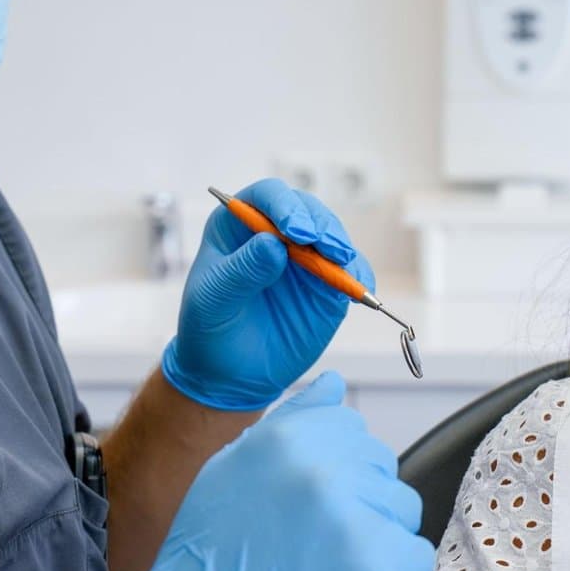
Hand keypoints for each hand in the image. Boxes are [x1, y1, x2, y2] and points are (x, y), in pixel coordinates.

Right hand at [108, 373, 433, 570]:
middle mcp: (324, 470)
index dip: (338, 463)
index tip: (315, 494)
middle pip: (380, 466)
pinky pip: (414, 554)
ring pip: (401, 507)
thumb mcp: (239, 462)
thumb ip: (295, 418)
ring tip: (330, 558)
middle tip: (316, 533)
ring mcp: (354, 520)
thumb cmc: (215, 547)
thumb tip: (333, 384)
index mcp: (291, 438)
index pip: (353, 428)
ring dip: (377, 530)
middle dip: (358, 495)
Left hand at [162, 179, 372, 409]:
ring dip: (341, 245)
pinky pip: (351, 272)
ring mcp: (304, 258)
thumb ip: (242, 271)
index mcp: (239, 225)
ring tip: (341, 264)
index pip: (266, 197)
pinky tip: (358, 288)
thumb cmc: (210, 328)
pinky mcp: (327, 285)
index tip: (295, 231)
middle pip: (307, 210)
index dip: (284, 206)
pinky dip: (359, 276)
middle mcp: (275, 233)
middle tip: (326, 247)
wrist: (228, 373)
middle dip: (321, 224)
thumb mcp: (214, 299)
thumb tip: (273, 244)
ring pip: (332, 235)